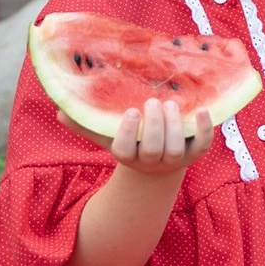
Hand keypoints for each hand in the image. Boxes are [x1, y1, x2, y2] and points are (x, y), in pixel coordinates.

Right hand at [58, 99, 214, 173]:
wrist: (159, 163)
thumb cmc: (130, 141)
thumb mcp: (108, 134)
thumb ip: (87, 123)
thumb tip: (59, 110)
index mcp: (128, 155)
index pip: (124, 150)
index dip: (128, 133)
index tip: (130, 111)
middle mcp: (151, 161)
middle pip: (152, 150)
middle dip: (153, 127)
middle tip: (153, 102)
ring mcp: (174, 160)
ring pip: (175, 149)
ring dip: (175, 127)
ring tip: (171, 104)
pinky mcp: (195, 154)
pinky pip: (203, 146)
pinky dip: (205, 129)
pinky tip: (203, 110)